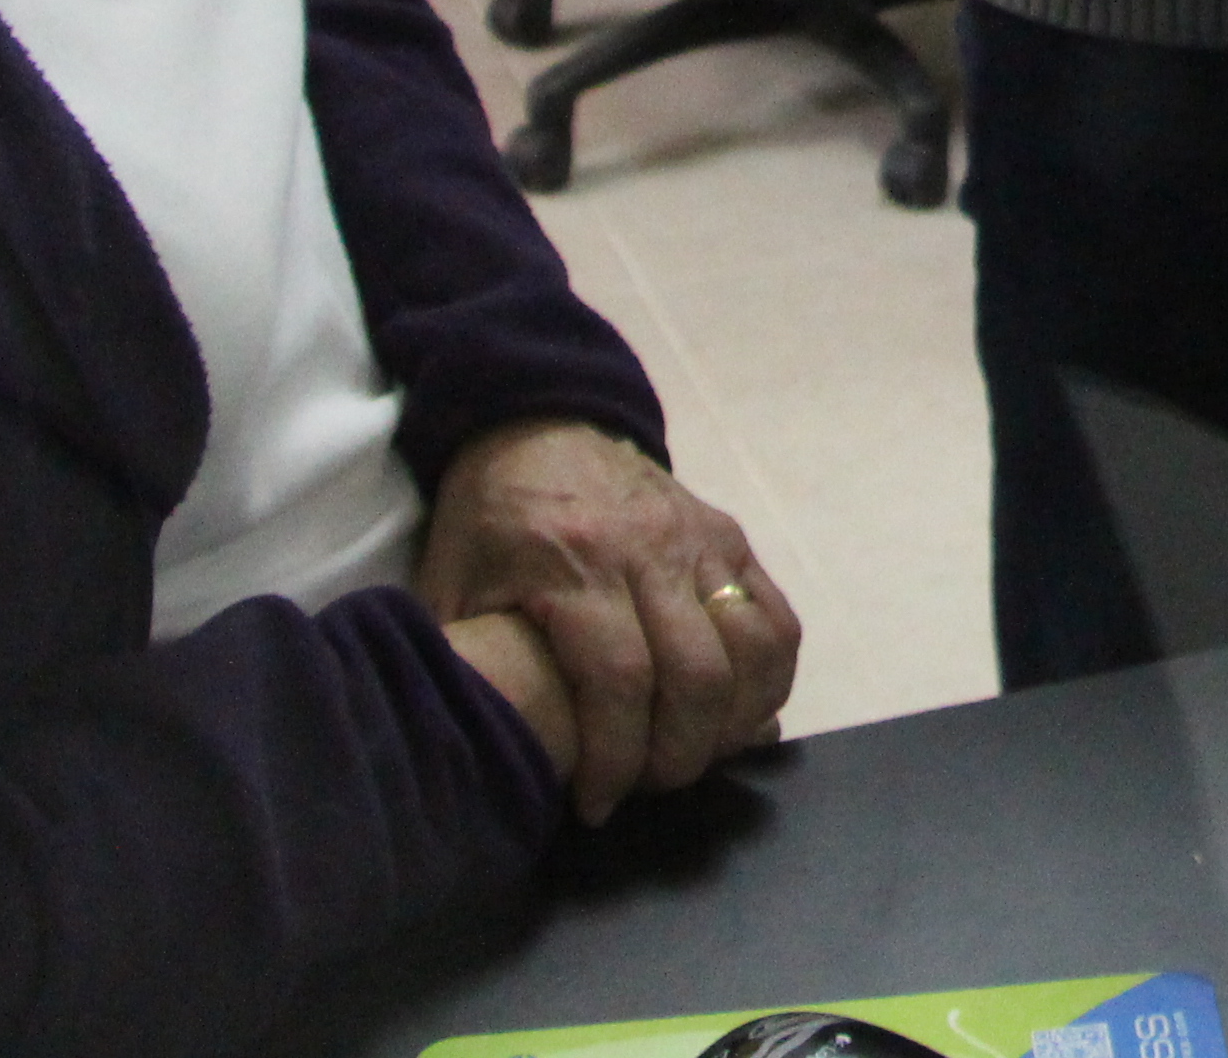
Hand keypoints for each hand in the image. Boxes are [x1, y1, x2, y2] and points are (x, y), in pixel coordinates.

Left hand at [416, 417, 796, 821]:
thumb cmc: (487, 522)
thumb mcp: (451, 587)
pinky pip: (776, 618)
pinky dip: (769, 679)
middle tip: (646, 788)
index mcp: (570, 561)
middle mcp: (646, 547)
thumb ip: (470, 661)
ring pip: (751, 648)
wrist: (538, 422)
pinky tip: (736, 717)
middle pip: (693, 673)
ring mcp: (697, 537)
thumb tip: (483, 750)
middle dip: (675, 755)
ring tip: (692, 757)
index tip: (594, 805)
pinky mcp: (729, 535)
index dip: (613, 758)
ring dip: (731, 723)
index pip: (617, 677)